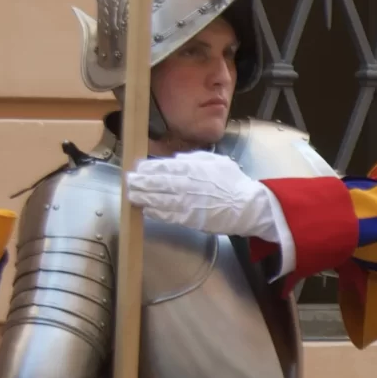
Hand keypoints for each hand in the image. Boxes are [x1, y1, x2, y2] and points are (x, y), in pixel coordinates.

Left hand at [124, 153, 291, 250]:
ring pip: (157, 199)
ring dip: (143, 197)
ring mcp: (184, 202)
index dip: (147, 168)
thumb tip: (176, 160)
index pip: (162, 166)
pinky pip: (166, 215)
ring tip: (132, 196)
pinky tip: (146, 210)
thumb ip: (194, 159)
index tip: (137, 168)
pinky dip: (154, 212)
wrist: (247, 206)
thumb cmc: (233, 182)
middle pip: (156, 182)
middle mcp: (184, 183)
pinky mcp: (188, 218)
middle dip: (140, 182)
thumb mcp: (215, 161)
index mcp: (191, 167)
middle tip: (129, 182)